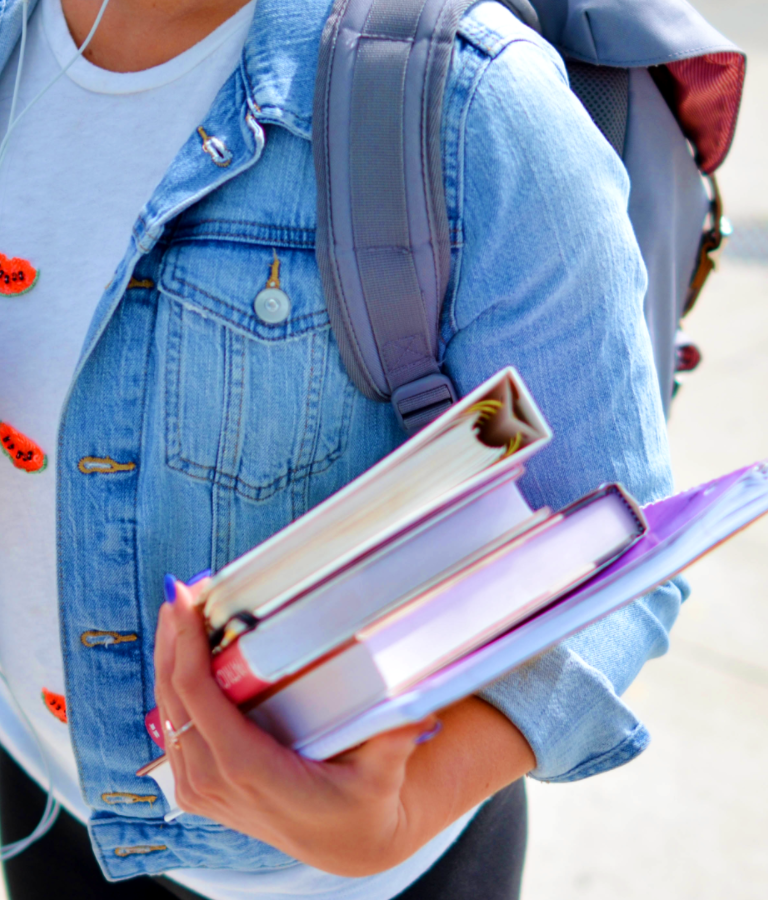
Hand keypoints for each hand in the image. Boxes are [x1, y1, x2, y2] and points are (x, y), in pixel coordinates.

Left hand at [154, 580, 534, 875]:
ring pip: (166, 712)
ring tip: (179, 611)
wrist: (346, 844)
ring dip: (168, 659)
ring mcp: (202, 789)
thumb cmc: (362, 805)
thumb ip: (393, 740)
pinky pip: (173, 730)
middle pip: (173, 697)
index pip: (198, 697)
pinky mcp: (200, 789)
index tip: (186, 601)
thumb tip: (418, 707)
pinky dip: (173, 688)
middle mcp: (214, 781)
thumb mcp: (382, 775)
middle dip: (172, 639)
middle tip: (181, 591)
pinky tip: (180, 655)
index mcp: (248, 770)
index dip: (186, 646)